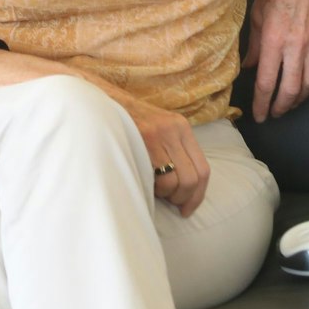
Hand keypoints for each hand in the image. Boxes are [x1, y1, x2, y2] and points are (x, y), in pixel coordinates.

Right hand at [115, 91, 210, 218]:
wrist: (104, 100)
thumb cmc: (128, 120)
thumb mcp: (158, 129)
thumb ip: (172, 150)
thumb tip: (183, 186)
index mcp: (182, 127)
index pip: (203, 168)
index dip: (198, 195)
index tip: (188, 208)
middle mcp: (175, 129)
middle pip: (193, 177)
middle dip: (184, 198)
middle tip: (172, 204)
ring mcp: (161, 134)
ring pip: (178, 180)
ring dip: (168, 194)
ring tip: (156, 191)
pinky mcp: (146, 139)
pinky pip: (161, 176)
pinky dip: (156, 188)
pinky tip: (147, 183)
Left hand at [245, 0, 308, 120]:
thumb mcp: (256, 11)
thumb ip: (253, 43)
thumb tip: (249, 66)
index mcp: (274, 38)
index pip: (266, 82)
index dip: (261, 103)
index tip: (258, 114)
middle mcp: (296, 44)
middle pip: (290, 89)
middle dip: (280, 106)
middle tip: (273, 114)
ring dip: (298, 99)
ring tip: (288, 104)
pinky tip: (304, 83)